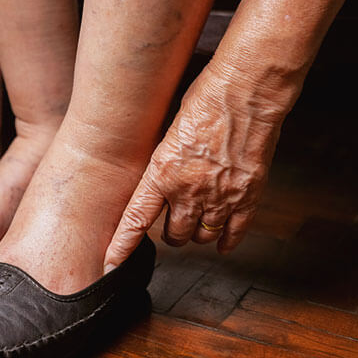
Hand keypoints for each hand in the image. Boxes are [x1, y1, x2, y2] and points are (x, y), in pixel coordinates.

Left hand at [104, 61, 291, 269]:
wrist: (246, 92)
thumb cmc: (205, 101)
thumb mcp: (168, 133)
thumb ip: (163, 166)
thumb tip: (159, 182)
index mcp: (161, 174)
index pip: (135, 221)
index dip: (122, 246)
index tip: (110, 265)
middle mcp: (188, 191)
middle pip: (174, 235)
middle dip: (171, 233)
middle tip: (172, 221)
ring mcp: (220, 196)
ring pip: (201, 237)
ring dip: (196, 233)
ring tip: (196, 222)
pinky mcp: (247, 196)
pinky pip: (234, 232)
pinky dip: (226, 241)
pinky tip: (222, 244)